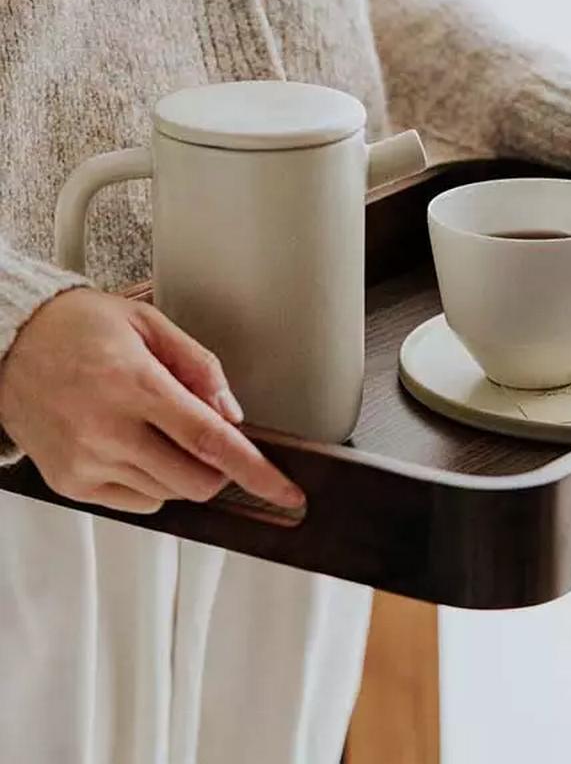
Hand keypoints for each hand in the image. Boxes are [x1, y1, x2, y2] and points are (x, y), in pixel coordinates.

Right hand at [0, 288, 304, 513]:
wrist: (6, 345)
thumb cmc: (74, 328)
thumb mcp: (148, 324)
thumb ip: (199, 366)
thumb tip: (232, 412)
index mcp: (133, 385)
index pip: (209, 440)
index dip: (256, 470)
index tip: (287, 490)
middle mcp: (107, 431)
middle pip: (196, 480)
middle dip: (221, 466)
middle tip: (207, 433)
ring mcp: (85, 463)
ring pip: (170, 494)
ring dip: (184, 470)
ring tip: (156, 426)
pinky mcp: (70, 484)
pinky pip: (138, 502)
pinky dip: (153, 481)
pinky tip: (136, 444)